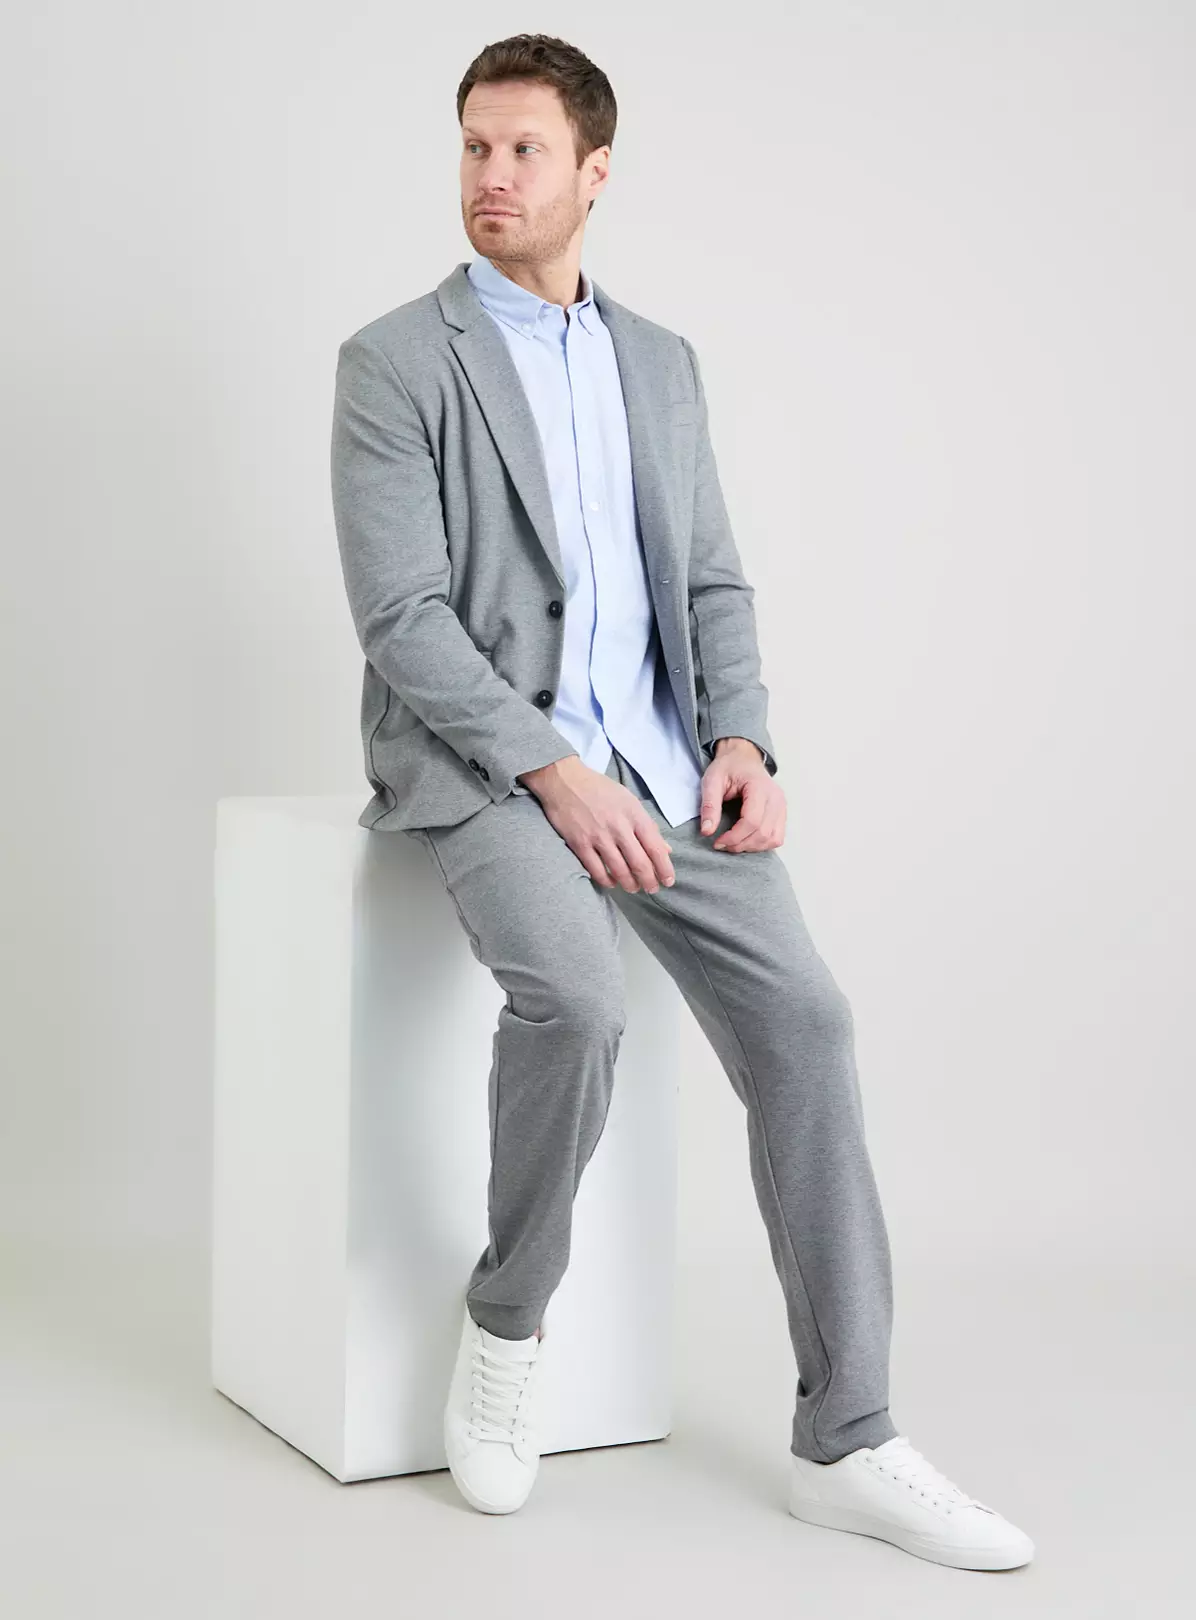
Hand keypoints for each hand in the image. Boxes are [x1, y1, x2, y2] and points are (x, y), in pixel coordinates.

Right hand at [519, 756, 675, 891]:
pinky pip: (596, 870)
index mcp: (634, 814)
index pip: (655, 848)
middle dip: (649, 881)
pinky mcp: (579, 843)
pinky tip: (611, 883)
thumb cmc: (599, 789)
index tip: (668, 881)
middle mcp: (619, 827)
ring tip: (633, 888)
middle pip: (640, 863)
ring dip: (629, 884)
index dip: (664, 869)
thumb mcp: (629, 801)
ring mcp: (598, 836)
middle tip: (652, 889)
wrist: (564, 780)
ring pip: (619, 870)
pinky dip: (606, 880)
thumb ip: (647, 826)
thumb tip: (666, 849)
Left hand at [701, 738, 785, 851]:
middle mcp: (775, 798)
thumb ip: (709, 805)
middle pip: (762, 833)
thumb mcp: (712, 780)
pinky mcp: (781, 814)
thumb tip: (707, 831)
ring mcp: (781, 806)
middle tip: (722, 844)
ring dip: (751, 847)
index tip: (717, 842)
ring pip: (772, 839)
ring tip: (733, 843)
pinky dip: (762, 844)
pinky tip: (746, 840)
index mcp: (759, 787)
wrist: (743, 758)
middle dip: (740, 844)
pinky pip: (777, 838)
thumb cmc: (728, 767)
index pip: (752, 821)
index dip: (734, 837)